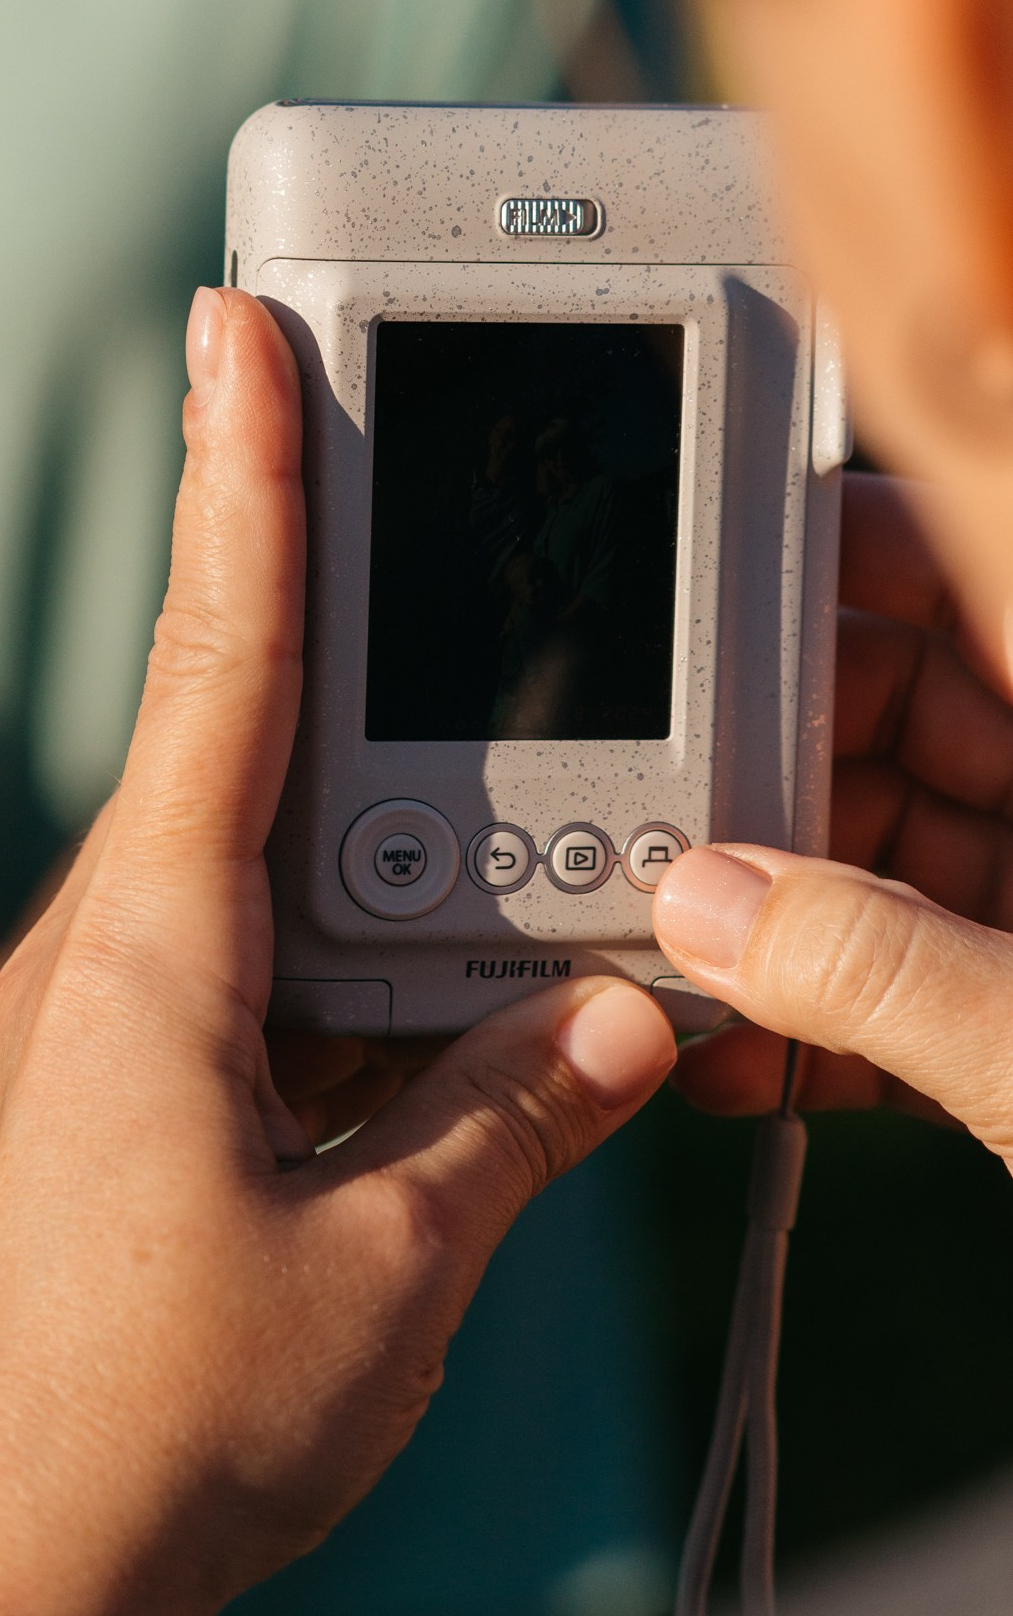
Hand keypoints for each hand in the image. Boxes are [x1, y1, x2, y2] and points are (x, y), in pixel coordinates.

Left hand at [0, 291, 676, 1615]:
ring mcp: (88, 1028)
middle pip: (231, 736)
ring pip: (241, 864)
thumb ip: (512, 1112)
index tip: (229, 329)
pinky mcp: (103, 1101)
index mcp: (152, 946)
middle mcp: (102, 955)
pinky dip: (322, 950)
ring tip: (455, 784)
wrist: (4, 1585)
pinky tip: (409, 994)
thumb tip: (624, 1015)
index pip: (217, 660)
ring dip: (343, 823)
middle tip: (373, 459)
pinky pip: (227, 969)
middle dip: (312, 607)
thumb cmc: (169, 1424)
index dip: (238, 479)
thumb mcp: (391, 1262)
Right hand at [672, 471, 1012, 1121]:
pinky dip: (837, 1023)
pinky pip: (927, 983)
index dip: (833, 557)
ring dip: (778, 922)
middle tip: (655, 827)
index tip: (698, 570)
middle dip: (764, 783)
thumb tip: (707, 906)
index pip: (961, 568)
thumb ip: (886, 971)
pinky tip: (747, 1059)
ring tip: (676, 963)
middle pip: (899, 721)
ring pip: (895, 858)